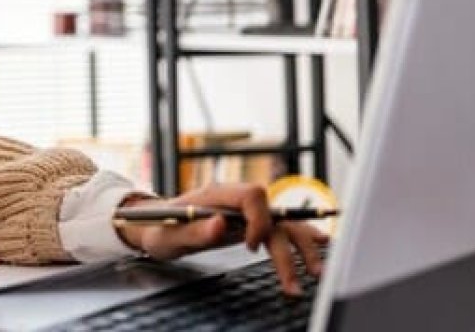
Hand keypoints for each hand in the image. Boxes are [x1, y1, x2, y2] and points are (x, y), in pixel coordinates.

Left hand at [117, 184, 328, 295]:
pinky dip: (298, 236)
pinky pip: (277, 228)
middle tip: (298, 279)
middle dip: (290, 246)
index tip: (250, 246)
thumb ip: (194, 230)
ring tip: (316, 272)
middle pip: (273, 215)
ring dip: (301, 247)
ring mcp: (243, 213)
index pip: (252, 195)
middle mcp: (234, 201)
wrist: (154, 225)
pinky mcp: (247, 226)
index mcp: (216, 195)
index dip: (258, 219)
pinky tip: (319, 243)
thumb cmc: (159, 227)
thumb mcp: (169, 233)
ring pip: (281, 224)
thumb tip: (220, 225)